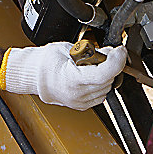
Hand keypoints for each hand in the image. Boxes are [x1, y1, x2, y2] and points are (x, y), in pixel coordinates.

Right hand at [2, 42, 126, 109]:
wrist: (32, 75)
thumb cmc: (44, 61)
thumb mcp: (68, 48)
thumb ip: (90, 51)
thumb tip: (109, 52)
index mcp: (73, 79)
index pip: (105, 73)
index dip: (117, 61)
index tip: (120, 50)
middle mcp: (77, 94)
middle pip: (108, 79)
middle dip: (112, 64)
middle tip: (108, 52)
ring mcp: (80, 102)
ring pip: (107, 88)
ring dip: (107, 75)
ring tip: (95, 63)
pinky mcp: (82, 105)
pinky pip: (100, 95)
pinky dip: (101, 84)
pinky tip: (91, 74)